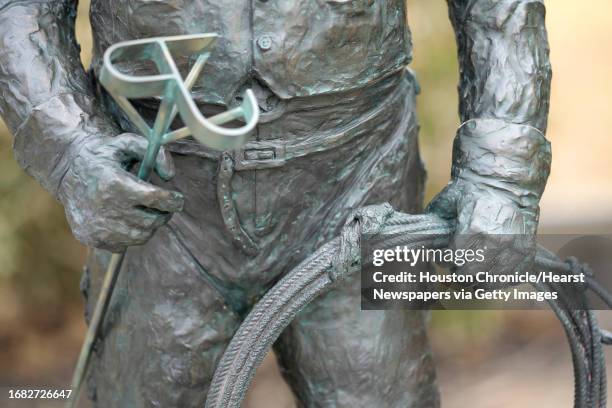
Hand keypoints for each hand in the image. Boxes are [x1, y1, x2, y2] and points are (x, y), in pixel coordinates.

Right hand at [58, 133, 183, 251]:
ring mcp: (96, 226)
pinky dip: (130, 235)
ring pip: (140, 236)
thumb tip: (170, 176)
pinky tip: (125, 219)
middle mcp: (104, 208)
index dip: (173, 200)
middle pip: (151, 221)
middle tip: (163, 206)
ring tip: (145, 211)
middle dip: (163, 214)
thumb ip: (156, 154)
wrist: (66, 169)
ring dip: (149, 225)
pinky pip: (123, 245)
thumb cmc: (104, 156)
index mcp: (114, 183)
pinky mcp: (90, 238)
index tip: (177, 198)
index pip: (155, 199)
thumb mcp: (128, 143)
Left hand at [426, 119, 550, 281]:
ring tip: (472, 274)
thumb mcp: (447, 202)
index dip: (445, 261)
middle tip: (456, 269)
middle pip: (470, 275)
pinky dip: (498, 281)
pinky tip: (489, 274)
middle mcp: (496, 241)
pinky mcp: (526, 252)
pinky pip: (510, 279)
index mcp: (474, 229)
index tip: (444, 259)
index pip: (453, 260)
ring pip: (490, 282)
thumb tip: (421, 239)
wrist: (505, 185)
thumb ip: (434, 221)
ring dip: (478, 281)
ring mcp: (514, 248)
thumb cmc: (472, 194)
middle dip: (460, 274)